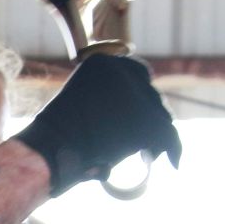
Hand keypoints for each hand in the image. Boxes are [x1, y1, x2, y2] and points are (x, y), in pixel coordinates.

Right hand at [11, 54, 180, 196]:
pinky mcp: (147, 120)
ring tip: (146, 153)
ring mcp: (136, 94)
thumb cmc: (55, 135)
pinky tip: (174, 162)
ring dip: (157, 134)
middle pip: (151, 96)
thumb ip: (105, 99)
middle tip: (141, 140)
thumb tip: (135, 118)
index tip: (137, 114)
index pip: (138, 73)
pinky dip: (173, 149)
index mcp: (101, 62)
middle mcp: (121, 70)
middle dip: (149, 118)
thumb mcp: (78, 102)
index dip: (140, 96)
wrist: (50, 151)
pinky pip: (169, 135)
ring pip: (161, 116)